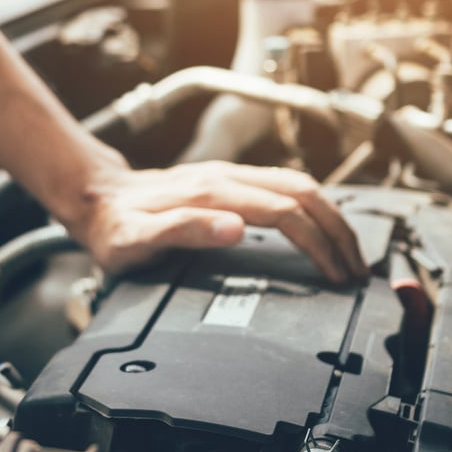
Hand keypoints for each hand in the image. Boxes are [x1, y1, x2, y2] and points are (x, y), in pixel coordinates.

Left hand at [67, 160, 368, 283]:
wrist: (95, 199)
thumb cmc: (113, 226)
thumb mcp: (136, 240)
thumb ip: (184, 231)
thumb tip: (236, 229)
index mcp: (212, 194)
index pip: (285, 213)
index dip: (317, 244)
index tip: (335, 275)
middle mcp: (225, 178)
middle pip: (304, 194)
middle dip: (339, 231)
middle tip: (357, 270)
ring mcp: (228, 175)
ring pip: (298, 185)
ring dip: (330, 218)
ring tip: (348, 252)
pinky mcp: (226, 179)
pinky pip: (283, 186)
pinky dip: (312, 207)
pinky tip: (318, 227)